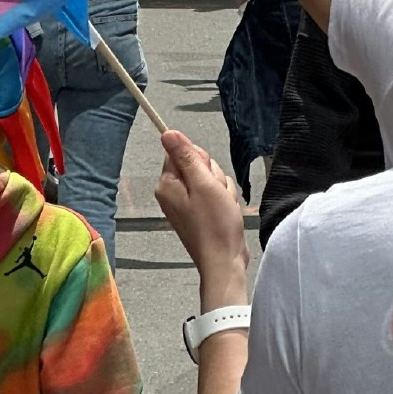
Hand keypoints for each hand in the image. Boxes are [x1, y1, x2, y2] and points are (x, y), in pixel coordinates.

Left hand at [154, 129, 249, 291]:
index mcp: (167, 184)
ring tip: (222, 206)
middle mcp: (172, 193)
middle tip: (216, 194)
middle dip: (213, 176)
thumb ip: (185, 156)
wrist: (225, 261)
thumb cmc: (214, 223)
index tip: (207, 178)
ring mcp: (186, 204)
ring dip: (221, 188)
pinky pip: (214, 193)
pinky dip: (223, 200)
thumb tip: (166, 132)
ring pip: (209, 178)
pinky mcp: (199, 213)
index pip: (182, 152)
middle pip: (197, 164)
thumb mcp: (202, 183)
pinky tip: (225, 213)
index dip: (200, 160)